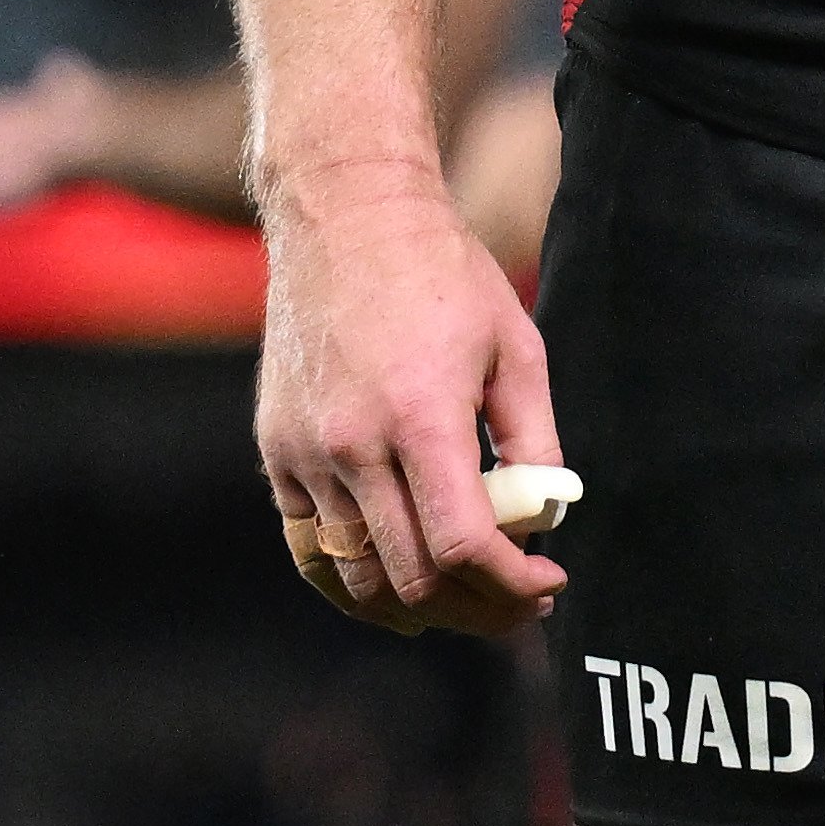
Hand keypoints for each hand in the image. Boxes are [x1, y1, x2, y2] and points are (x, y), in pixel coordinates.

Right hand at [258, 160, 563, 638]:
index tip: (548, 582)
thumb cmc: (445, 274)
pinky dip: (354, 585)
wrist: (347, 216)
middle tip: (518, 602)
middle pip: (412, 579)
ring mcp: (304, 453)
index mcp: (421, 415)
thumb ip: (534, 441)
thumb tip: (546, 518)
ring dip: (418, 609)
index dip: (512, 584)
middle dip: (478, 609)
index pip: (462, 546)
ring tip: (466, 602)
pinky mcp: (276, 452)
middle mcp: (353, 444)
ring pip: (356, 579)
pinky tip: (397, 591)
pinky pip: (311, 550)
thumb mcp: (516, 347)